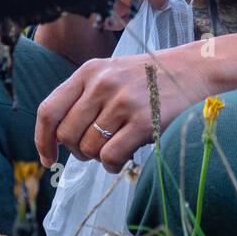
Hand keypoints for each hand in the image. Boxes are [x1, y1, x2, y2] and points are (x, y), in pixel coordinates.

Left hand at [35, 42, 213, 173]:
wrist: (194, 70)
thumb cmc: (148, 78)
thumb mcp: (111, 73)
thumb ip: (84, 97)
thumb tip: (56, 137)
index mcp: (88, 71)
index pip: (48, 110)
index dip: (42, 139)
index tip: (47, 157)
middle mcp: (101, 84)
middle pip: (67, 134)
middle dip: (76, 150)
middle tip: (94, 149)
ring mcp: (122, 102)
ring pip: (89, 149)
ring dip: (99, 157)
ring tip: (116, 146)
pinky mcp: (143, 121)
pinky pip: (111, 157)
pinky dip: (113, 165)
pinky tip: (124, 157)